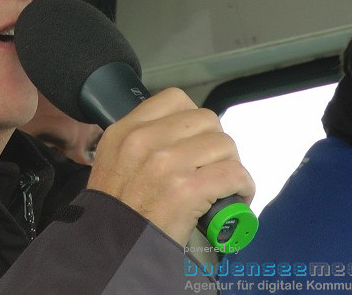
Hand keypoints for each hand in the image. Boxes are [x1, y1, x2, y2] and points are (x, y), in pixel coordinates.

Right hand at [86, 88, 254, 245]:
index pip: (176, 99)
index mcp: (125, 131)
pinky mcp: (187, 190)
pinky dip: (242, 187)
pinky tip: (235, 198)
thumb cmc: (116, 214)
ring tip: (223, 185)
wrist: (109, 252)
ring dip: (231, 166)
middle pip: (206, 120)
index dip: (195, 120)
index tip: (197, 141)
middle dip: (216, 144)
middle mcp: (144, 141)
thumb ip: (143, 141)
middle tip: (212, 167)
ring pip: (225, 145)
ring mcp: (166, 164)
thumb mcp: (114, 161)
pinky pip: (234, 174)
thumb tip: (185, 136)